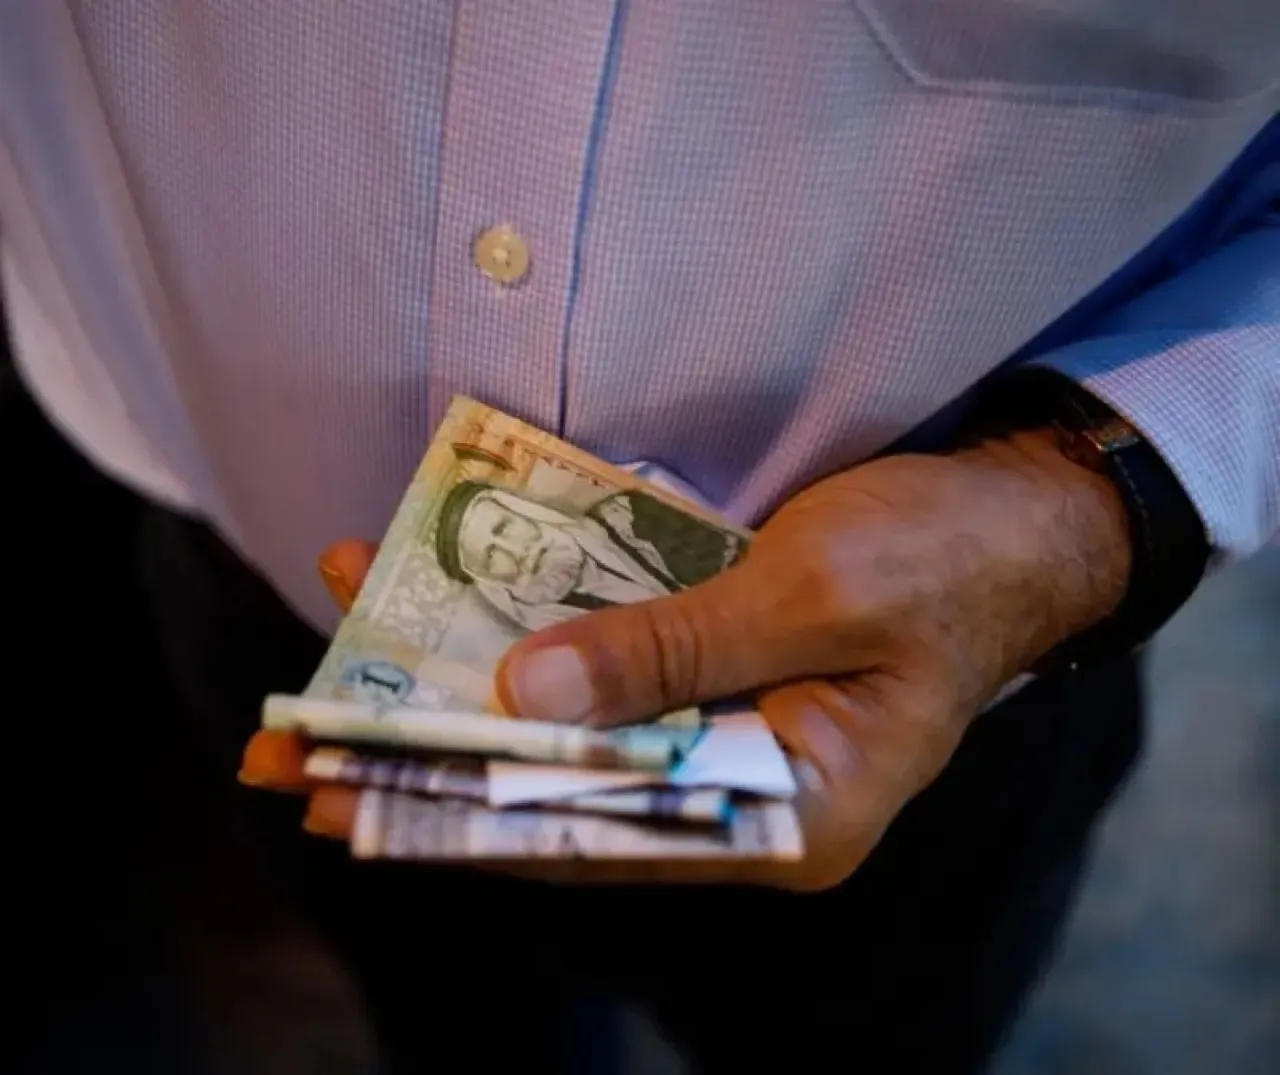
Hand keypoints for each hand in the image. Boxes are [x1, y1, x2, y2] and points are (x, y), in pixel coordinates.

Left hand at [245, 429, 1129, 890]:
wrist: (1022, 517)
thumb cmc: (941, 560)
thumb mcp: (812, 596)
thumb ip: (670, 651)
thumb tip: (520, 692)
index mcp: (784, 817)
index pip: (590, 834)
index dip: (457, 813)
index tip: (340, 794)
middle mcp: (740, 790)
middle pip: (559, 788)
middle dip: (427, 765)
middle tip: (290, 757)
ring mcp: (724, 730)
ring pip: (567, 723)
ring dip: (463, 690)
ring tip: (339, 665)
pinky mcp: (715, 670)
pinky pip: (601, 666)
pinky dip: (525, 635)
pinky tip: (444, 605)